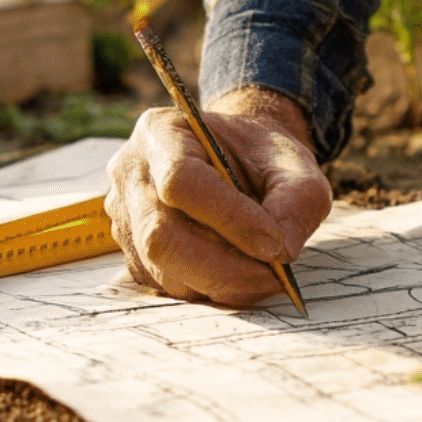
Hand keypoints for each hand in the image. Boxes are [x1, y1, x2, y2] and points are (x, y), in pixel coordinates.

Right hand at [105, 86, 331, 305]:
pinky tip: (237, 273)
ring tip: (262, 274)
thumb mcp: (294, 164)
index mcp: (162, 132)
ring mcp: (124, 217)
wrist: (233, 161)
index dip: (229, 219)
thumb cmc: (258, 157)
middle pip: (160, 236)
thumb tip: (282, 252)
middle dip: (224, 267)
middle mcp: (131, 174)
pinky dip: (208, 288)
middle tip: (274, 277)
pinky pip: (166, 285)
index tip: (276, 245)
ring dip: (220, 282)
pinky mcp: (133, 254)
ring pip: (162, 268)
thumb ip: (297, 201)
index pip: (181, 181)